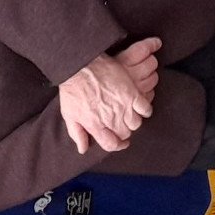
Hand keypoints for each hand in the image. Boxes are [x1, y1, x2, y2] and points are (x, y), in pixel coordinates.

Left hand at [56, 39, 161, 154]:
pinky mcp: (131, 93)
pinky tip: (140, 107)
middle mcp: (110, 118)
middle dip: (123, 132)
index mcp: (95, 125)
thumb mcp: (69, 114)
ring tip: (129, 115)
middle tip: (121, 125)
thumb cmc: (72, 89)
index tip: (119, 143)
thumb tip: (83, 149)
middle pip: (125, 134)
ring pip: (135, 123)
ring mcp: (122, 106)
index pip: (111, 144)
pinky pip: (145, 108)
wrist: (81, 65)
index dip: (117, 145)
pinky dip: (145, 110)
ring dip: (133, 121)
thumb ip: (77, 133)